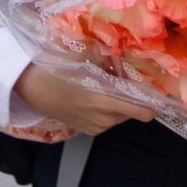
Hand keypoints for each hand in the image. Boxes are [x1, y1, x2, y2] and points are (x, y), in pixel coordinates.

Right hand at [15, 64, 153, 134]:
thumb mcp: (85, 56)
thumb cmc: (57, 68)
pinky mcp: (89, 130)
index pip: (143, 111)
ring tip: (108, 85)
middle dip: (135, 96)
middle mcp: (103, 119)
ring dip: (122, 102)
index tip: (154, 88)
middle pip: (134, 111)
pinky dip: (111, 108)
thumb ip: (109, 60)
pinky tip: (98, 94)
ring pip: (122, 115)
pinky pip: (110, 119)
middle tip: (125, 78)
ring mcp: (96, 127)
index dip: (152, 100)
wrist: (32, 87)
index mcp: (103, 101)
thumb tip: (127, 61)